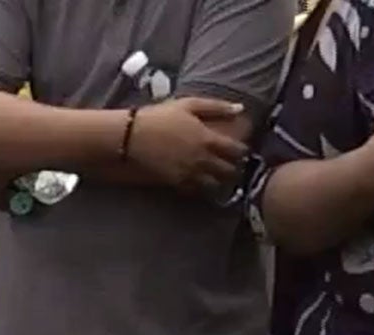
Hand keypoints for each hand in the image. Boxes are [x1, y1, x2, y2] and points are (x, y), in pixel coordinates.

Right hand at [125, 97, 247, 194]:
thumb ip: (216, 107)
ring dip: (218, 182)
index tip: (240, 150)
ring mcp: (188, 173)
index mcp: (208, 139)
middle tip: (232, 166)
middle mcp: (202, 159)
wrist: (131, 137)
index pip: (237, 151)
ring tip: (218, 179)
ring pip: (213, 185)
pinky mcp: (174, 182)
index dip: (242, 151)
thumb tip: (240, 109)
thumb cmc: (160, 117)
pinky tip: (199, 184)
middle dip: (233, 169)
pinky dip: (200, 189)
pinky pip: (194, 191)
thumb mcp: (190, 104)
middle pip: (228, 171)